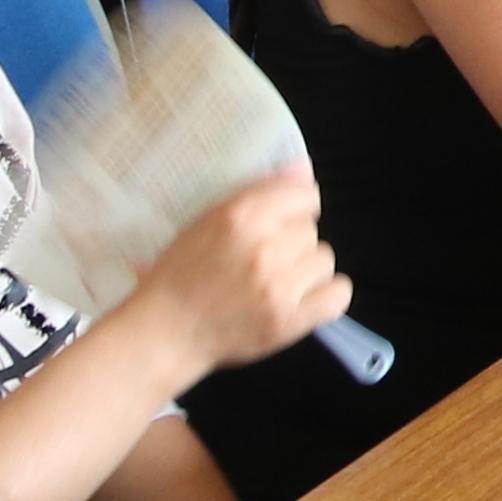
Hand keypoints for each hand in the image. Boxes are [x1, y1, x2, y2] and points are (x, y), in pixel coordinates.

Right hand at [122, 165, 347, 377]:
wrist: (164, 332)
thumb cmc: (180, 276)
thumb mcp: (206, 221)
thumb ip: (258, 194)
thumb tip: (304, 168)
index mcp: (240, 216)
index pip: (304, 195)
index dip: (294, 211)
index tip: (281, 225)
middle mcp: (263, 247)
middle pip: (310, 230)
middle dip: (292, 244)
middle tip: (263, 263)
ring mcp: (278, 285)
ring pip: (324, 260)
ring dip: (304, 271)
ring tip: (275, 284)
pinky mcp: (288, 320)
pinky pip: (337, 295)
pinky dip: (326, 297)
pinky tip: (303, 300)